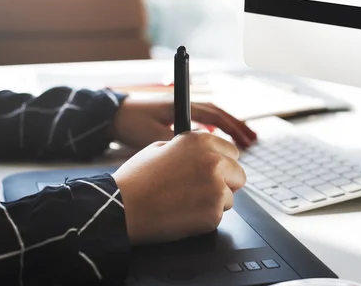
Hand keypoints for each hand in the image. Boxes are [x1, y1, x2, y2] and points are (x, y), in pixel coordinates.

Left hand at [112, 94, 256, 149]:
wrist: (112, 116)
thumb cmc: (131, 124)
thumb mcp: (154, 136)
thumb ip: (177, 145)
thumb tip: (200, 157)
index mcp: (182, 107)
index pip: (215, 115)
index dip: (233, 127)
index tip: (246, 138)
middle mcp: (185, 106)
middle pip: (219, 115)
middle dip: (237, 127)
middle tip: (253, 140)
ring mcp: (181, 112)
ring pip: (213, 119)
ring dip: (229, 129)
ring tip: (244, 140)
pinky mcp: (176, 119)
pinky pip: (203, 123)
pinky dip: (216, 132)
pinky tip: (220, 144)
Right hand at [113, 132, 245, 244]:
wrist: (122, 207)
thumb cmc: (137, 179)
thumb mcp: (162, 147)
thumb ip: (189, 147)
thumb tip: (205, 151)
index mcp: (202, 141)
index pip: (232, 152)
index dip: (222, 163)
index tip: (214, 171)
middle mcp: (214, 160)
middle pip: (238, 174)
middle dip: (224, 183)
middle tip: (201, 191)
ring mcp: (216, 186)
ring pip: (230, 197)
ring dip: (214, 202)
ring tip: (186, 202)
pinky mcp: (213, 211)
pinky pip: (218, 216)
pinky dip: (205, 219)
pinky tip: (183, 214)